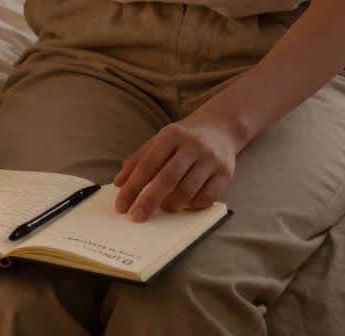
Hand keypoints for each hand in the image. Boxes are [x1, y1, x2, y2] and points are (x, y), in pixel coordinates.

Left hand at [112, 105, 244, 222]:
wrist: (220, 127)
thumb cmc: (182, 139)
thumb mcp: (159, 141)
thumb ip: (138, 160)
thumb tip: (119, 183)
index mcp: (172, 135)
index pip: (148, 164)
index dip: (133, 187)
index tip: (121, 206)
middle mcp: (193, 145)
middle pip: (167, 178)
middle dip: (149, 200)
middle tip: (136, 217)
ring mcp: (211, 159)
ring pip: (188, 190)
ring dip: (171, 204)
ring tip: (164, 207)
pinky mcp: (226, 173)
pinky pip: (207, 197)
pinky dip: (192, 206)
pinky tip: (185, 204)